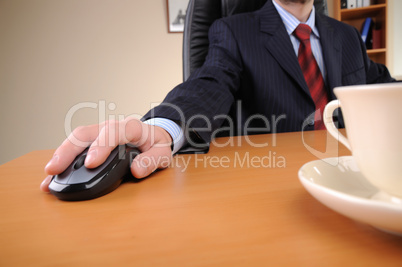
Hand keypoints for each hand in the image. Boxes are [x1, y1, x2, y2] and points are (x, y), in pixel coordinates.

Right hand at [41, 117, 172, 191]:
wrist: (153, 135)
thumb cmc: (156, 143)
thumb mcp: (164, 152)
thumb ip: (152, 160)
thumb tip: (136, 170)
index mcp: (131, 127)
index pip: (113, 132)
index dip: (100, 146)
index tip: (90, 163)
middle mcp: (111, 126)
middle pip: (86, 133)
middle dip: (69, 150)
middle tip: (55, 169)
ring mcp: (100, 132)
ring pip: (76, 138)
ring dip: (61, 154)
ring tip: (49, 174)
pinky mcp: (93, 141)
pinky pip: (76, 146)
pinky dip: (63, 158)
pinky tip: (53, 173)